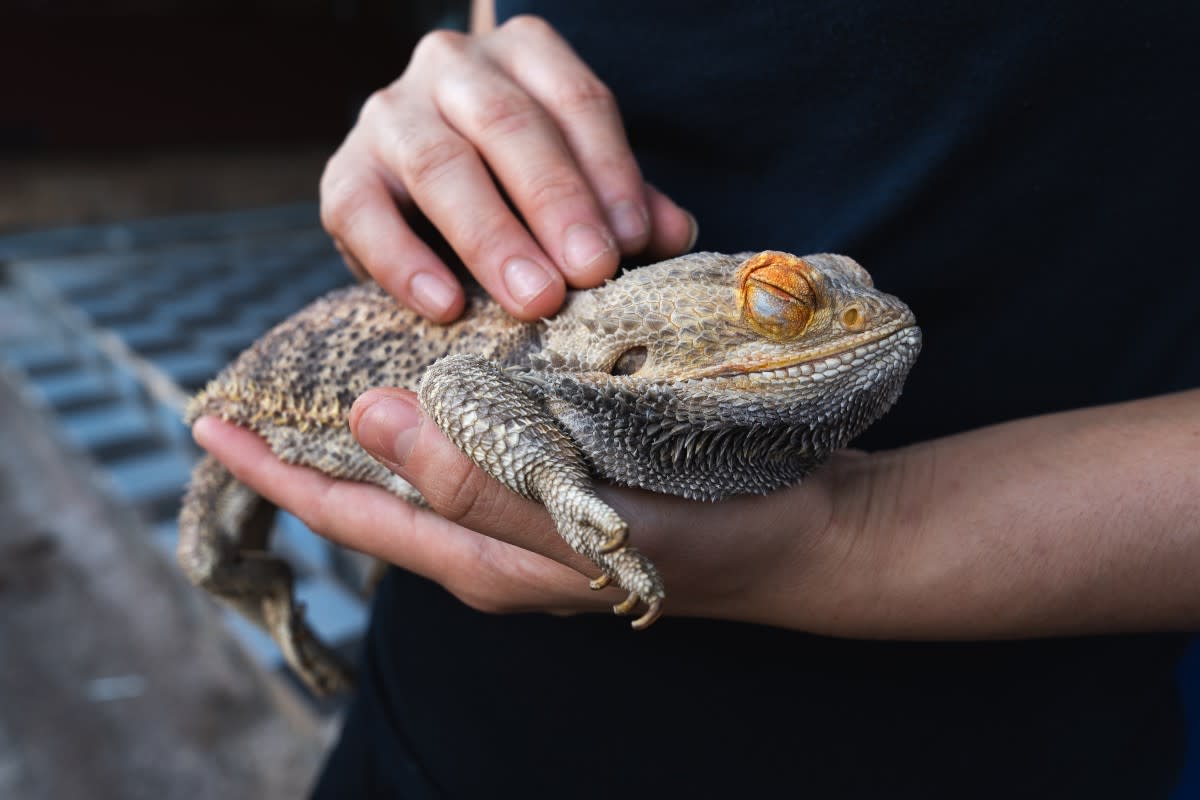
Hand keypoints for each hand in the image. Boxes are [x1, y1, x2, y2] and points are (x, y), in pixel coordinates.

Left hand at [194, 389, 1199, 636]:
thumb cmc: (709, 534)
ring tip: (339, 356)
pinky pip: (486, 438)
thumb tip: (375, 421)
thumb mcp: (588, 518)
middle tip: (268, 381)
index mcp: (484, 560)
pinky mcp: (567, 480)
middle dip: (317, 443)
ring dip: (384, 413)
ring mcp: (532, 514)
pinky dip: (457, 398)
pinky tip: (454, 354)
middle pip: (380, 492)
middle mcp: (495, 541)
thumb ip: (481, 478)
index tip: (210, 420)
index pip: (352, 514)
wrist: (806, 535)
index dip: (276, 471)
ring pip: (432, 459)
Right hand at [320, 15, 696, 321]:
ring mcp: (390, 113)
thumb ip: (626, 204)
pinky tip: (446, 306)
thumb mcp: (581, 183)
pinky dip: (404, 262)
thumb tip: (675, 234)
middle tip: (590, 274)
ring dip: (492, 237)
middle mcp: (452, 67)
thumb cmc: (524, 187)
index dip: (610, 172)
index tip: (636, 241)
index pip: (576, 102)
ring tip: (535, 300)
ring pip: (439, 164)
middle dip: (555, 203)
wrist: (428, 196)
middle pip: (509, 125)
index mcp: (523, 55)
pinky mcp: (344, 172)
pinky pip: (363, 212)